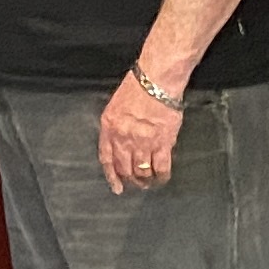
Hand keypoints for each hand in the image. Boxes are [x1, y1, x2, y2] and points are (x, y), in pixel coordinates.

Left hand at [98, 70, 183, 195]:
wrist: (156, 81)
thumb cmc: (136, 89)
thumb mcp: (115, 107)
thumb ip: (114, 128)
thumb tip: (118, 145)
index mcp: (109, 128)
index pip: (106, 158)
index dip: (111, 176)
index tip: (116, 187)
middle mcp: (124, 138)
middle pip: (124, 168)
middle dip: (129, 180)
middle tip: (135, 184)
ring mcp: (143, 142)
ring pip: (141, 172)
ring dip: (144, 180)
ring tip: (148, 182)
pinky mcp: (162, 143)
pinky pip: (160, 168)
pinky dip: (161, 176)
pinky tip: (161, 178)